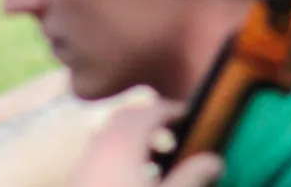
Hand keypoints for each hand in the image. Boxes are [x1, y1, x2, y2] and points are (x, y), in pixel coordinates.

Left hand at [67, 99, 221, 186]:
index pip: (150, 111)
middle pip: (126, 118)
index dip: (172, 110)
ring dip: (133, 139)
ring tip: (156, 160)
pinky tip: (132, 182)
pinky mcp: (76, 182)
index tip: (190, 116)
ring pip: (109, 137)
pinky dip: (117, 156)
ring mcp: (84, 166)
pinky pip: (98, 157)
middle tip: (174, 132)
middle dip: (151, 119)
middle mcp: (100, 148)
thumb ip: (192, 177)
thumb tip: (214, 161)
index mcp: (125, 144)